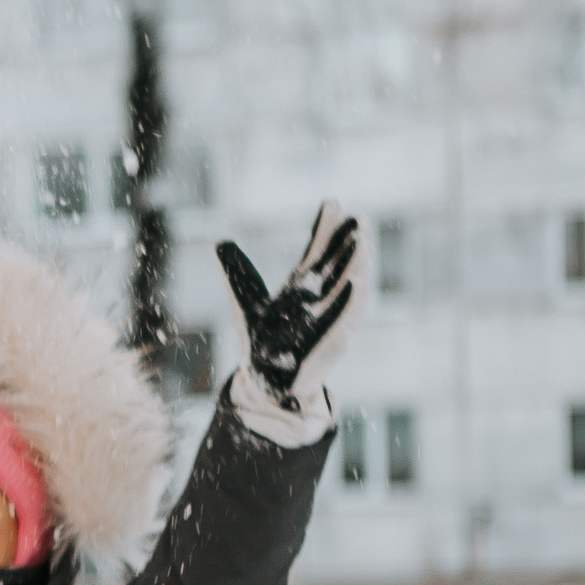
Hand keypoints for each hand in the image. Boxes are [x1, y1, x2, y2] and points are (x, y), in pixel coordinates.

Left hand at [215, 201, 359, 412]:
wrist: (266, 382)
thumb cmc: (262, 342)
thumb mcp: (246, 300)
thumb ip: (238, 271)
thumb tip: (222, 242)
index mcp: (304, 288)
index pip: (318, 252)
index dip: (325, 229)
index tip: (332, 202)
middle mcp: (321, 301)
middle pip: (339, 265)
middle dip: (350, 241)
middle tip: (357, 215)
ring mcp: (329, 320)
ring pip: (348, 288)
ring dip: (357, 264)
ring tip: (363, 238)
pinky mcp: (329, 343)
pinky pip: (341, 322)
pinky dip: (348, 304)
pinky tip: (357, 284)